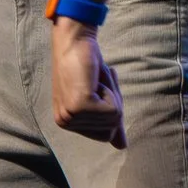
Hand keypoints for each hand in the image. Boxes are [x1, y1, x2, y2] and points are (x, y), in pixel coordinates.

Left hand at [49, 18, 126, 147]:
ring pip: (114, 118)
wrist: (75, 41)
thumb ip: (110, 121)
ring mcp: (71, 115)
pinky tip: (95, 80)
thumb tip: (121, 146)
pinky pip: (114, 109)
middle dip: (113, 102)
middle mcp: (65, 122)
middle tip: (98, 82)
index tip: (99, 90)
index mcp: (66, 122)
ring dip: (112, 93)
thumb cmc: (87, 65)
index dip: (111, 111)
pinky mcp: (80, 106)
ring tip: (95, 79)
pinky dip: (111, 91)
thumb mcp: (100, 96)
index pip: (105, 134)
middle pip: (110, 128)